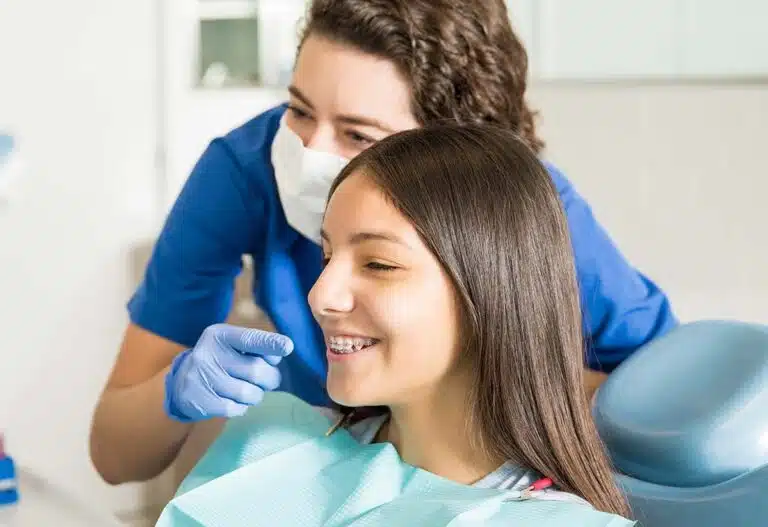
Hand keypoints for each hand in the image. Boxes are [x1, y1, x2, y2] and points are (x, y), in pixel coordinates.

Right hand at [164, 324, 293, 421]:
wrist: (181, 384)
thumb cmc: (220, 362)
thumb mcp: (233, 347)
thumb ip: (257, 348)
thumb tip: (282, 351)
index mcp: (220, 335)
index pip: (249, 339)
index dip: (270, 343)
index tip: (288, 347)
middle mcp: (208, 353)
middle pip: (256, 371)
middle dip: (270, 379)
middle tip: (269, 380)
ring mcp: (201, 377)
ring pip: (248, 393)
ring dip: (256, 395)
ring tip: (249, 391)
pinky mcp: (198, 400)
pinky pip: (235, 409)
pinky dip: (241, 407)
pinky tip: (233, 400)